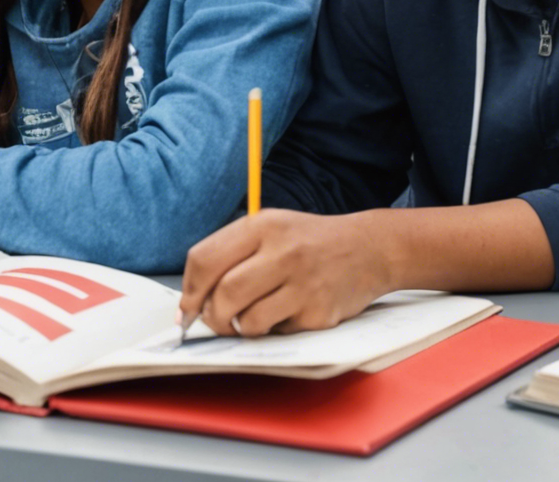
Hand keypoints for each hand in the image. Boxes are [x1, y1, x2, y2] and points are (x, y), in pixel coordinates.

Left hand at [179, 210, 396, 336]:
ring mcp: (303, 282)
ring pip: (247, 320)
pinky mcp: (319, 311)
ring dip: (241, 328)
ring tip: (253, 318)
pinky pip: (277, 333)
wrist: (370, 249)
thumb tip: (190, 305)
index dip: (189, 292)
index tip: (188, 310)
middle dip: (212, 317)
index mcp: (262, 225)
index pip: (204, 260)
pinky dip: (273, 331)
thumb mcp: (272, 229)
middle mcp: (282, 250)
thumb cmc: (311, 243)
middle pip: (223, 294)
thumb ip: (232, 256)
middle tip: (217, 322)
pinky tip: (287, 314)